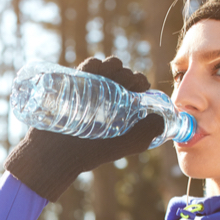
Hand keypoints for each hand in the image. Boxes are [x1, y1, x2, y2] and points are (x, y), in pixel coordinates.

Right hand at [4, 56, 164, 201]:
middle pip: (123, 72)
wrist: (59, 154)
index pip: (136, 83)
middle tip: (124, 88)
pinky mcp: (73, 83)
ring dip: (114, 66)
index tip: (140, 88)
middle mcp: (107, 94)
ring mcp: (90, 88)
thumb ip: (148, 133)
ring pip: (107, 65)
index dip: (140, 81)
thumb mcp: (126, 145)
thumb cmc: (92, 152)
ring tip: (111, 82)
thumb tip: (160, 117)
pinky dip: (96, 65)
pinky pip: (89, 65)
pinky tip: (98, 74)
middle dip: (128, 74)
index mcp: (121, 105)